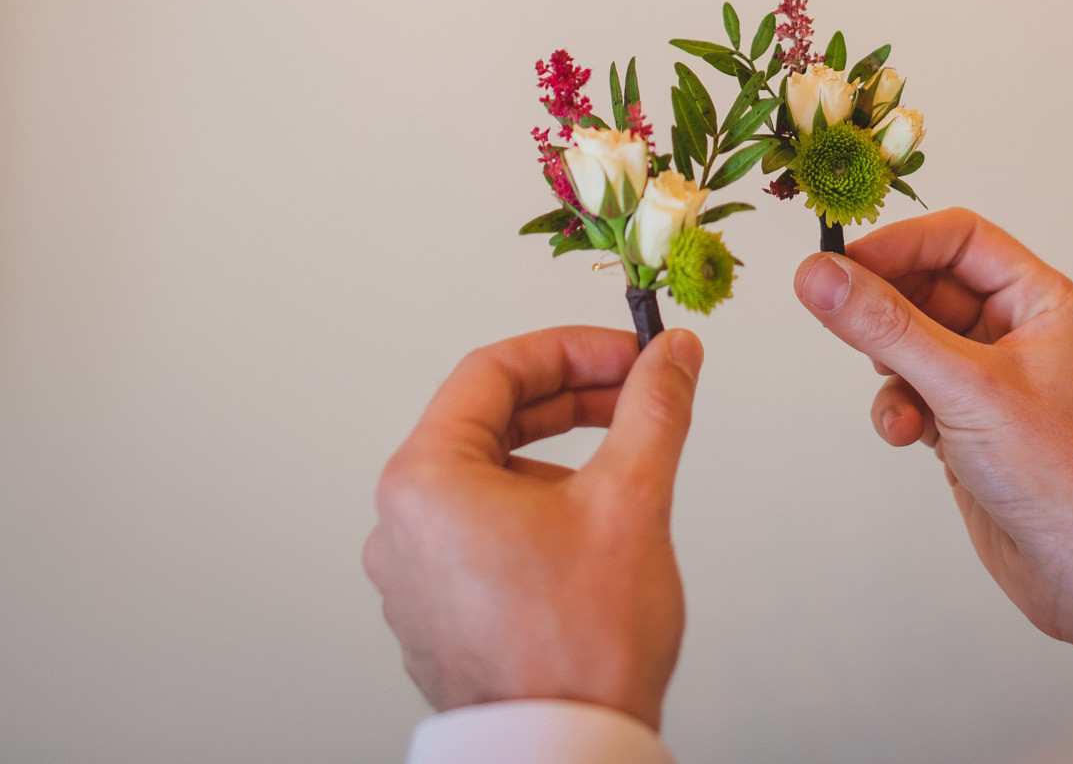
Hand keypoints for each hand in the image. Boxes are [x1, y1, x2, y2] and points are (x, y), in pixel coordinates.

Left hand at [363, 325, 703, 728]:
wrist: (564, 753)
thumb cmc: (577, 648)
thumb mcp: (630, 498)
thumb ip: (652, 408)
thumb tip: (670, 356)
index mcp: (424, 481)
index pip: (494, 371)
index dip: (574, 349)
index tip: (631, 354)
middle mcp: (402, 525)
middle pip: (487, 421)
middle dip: (573, 399)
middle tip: (638, 393)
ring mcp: (416, 575)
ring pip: (490, 478)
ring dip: (560, 456)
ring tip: (626, 470)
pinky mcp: (439, 612)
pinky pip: (484, 530)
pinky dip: (539, 508)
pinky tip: (594, 527)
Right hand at [794, 209, 1072, 670]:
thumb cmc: (1059, 473)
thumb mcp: (962, 387)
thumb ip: (886, 327)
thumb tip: (822, 276)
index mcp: (1042, 302)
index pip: (960, 239)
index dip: (899, 245)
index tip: (841, 263)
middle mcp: (1020, 333)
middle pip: (930, 290)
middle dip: (885, 312)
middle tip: (835, 315)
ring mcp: (994, 381)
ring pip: (915, 345)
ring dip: (890, 370)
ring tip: (895, 404)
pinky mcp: (971, 425)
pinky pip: (917, 392)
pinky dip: (900, 409)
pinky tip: (906, 435)